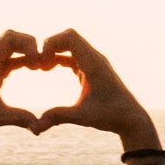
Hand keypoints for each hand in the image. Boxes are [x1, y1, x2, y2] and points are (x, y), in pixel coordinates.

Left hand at [0, 31, 42, 140]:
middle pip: (10, 38)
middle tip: (42, 62)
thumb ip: (19, 118)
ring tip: (40, 67)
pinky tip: (33, 69)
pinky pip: (7, 59)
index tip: (39, 60)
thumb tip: (40, 127)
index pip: (8, 38)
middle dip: (29, 46)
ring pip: (9, 48)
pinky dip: (21, 60)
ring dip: (26, 53)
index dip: (28, 43)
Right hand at [33, 30, 157, 147]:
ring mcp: (93, 63)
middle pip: (69, 37)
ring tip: (40, 68)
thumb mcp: (82, 117)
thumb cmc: (110, 116)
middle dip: (49, 46)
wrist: (130, 118)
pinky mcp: (91, 70)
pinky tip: (47, 70)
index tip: (39, 63)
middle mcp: (94, 59)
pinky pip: (72, 56)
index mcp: (93, 63)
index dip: (51, 44)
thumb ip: (57, 117)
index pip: (70, 37)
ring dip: (53, 51)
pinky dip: (58, 58)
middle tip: (36, 65)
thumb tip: (34, 127)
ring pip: (70, 45)